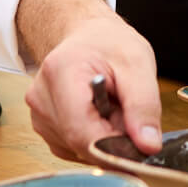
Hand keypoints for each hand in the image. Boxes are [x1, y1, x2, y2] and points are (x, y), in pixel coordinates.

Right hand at [16, 0, 161, 161]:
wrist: (88, 36)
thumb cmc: (110, 43)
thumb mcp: (138, 64)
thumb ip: (144, 106)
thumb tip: (148, 146)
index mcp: (60, 73)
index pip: (82, 132)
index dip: (115, 147)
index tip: (140, 146)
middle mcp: (41, 98)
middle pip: (81, 143)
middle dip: (113, 138)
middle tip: (127, 111)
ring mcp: (39, 115)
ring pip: (79, 149)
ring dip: (104, 137)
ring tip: (112, 106)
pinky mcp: (44, 127)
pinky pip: (74, 147)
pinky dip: (94, 137)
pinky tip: (100, 114)